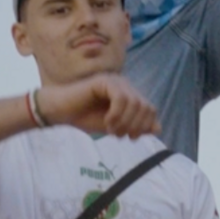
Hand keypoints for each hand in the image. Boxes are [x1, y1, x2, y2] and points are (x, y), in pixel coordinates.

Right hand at [38, 74, 160, 137]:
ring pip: (135, 103)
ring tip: (111, 130)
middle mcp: (125, 85)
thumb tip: (158, 128)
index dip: (144, 126)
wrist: (61, 111)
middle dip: (135, 126)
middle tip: (119, 135)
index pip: (150, 109)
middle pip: (145, 106)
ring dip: (125, 121)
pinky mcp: (104, 81)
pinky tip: (107, 122)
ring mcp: (115, 81)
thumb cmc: (86, 117)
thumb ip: (136, 126)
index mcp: (129, 95)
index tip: (130, 138)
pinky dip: (117, 114)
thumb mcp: (115, 126)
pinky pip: (121, 98)